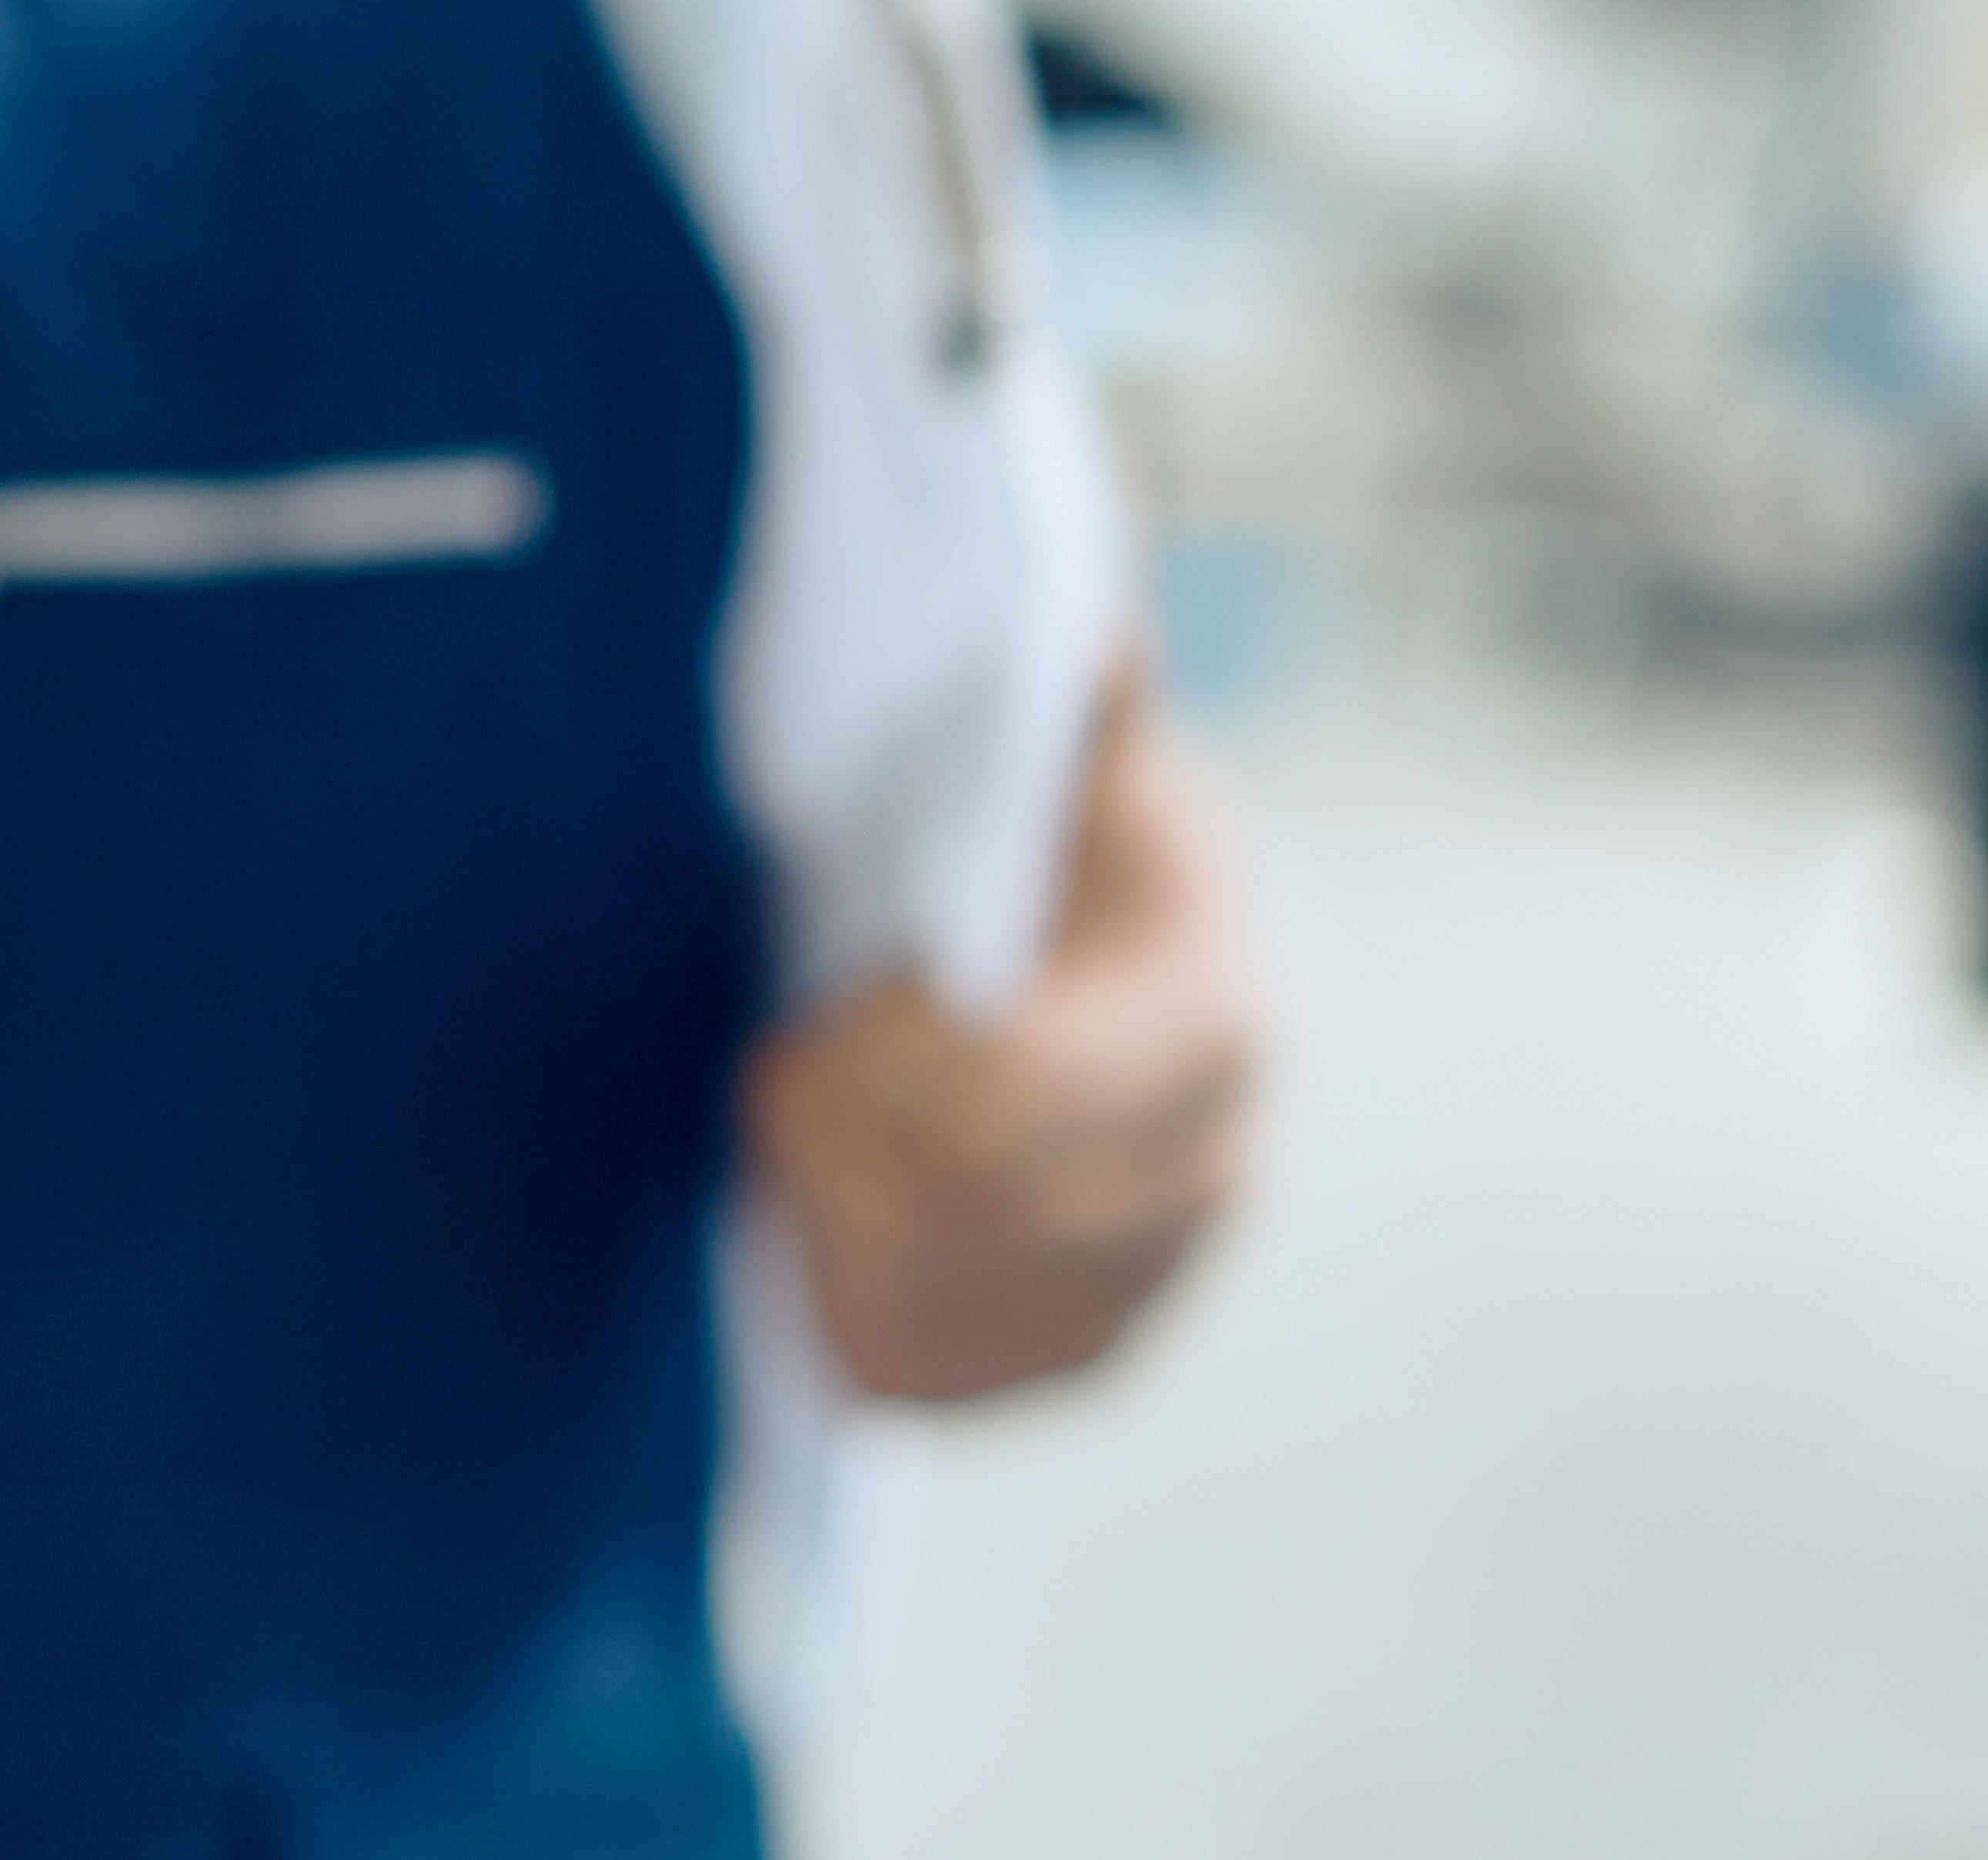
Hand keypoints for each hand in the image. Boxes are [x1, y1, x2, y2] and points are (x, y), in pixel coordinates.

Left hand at [746, 661, 1258, 1400]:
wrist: (1146, 1007)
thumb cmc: (1089, 876)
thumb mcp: (1089, 785)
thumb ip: (1078, 717)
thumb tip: (1087, 621)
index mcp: (1205, 1023)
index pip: (1001, 1096)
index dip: (873, 1074)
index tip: (814, 1031)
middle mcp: (1202, 1172)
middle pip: (952, 1205)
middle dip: (837, 1139)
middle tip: (782, 1074)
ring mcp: (1148, 1281)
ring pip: (922, 1294)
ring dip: (830, 1213)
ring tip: (811, 1136)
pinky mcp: (1078, 1356)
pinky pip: (916, 1365)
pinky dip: (843, 1297)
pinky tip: (837, 1217)